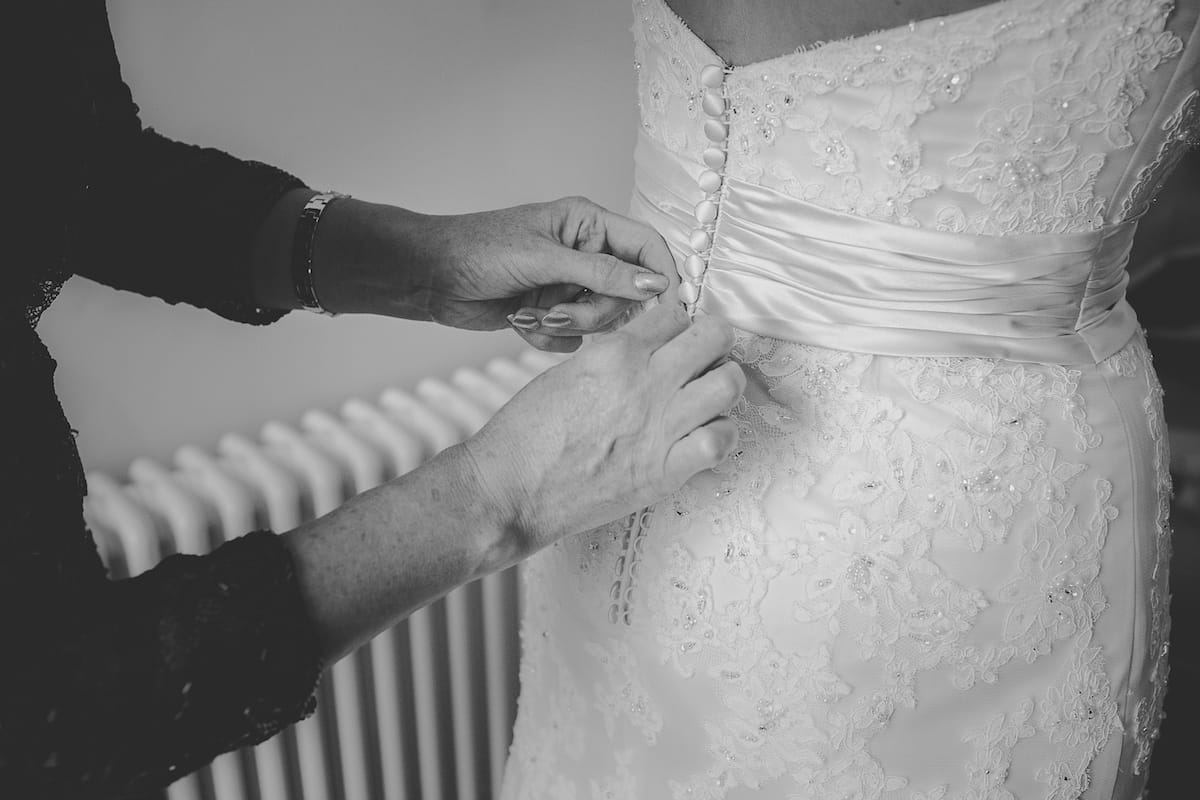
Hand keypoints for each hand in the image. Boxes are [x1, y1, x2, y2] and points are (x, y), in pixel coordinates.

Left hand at [415, 196, 678, 350]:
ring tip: (530, 314)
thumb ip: (603, 272)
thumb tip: (656, 283)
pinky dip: (549, 336)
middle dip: (592, 311)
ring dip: (566, 324)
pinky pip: (574, 337)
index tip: (669, 307)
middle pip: (625, 293)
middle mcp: (584, 254)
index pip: (646, 247)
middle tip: (556, 310)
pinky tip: (520, 322)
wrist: (430, 277)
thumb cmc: (479, 250)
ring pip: (599, 320)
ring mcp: (568, 285)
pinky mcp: (551, 312)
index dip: (662, 276)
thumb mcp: (545, 258)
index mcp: (588, 224)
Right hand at [460, 302, 745, 564]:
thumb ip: (611, 359)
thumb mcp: (567, 372)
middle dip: (714, 343)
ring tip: (709, 396)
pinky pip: (721, 441)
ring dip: (724, 385)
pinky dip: (722, 435)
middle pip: (714, 337)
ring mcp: (659, 428)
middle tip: (705, 358)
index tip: (677, 337)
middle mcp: (644, 383)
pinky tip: (705, 436)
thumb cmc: (526, 436)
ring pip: (728, 385)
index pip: (674, 314)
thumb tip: (643, 354)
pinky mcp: (665, 472)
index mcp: (614, 353)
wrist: (509, 490)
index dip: (679, 324)